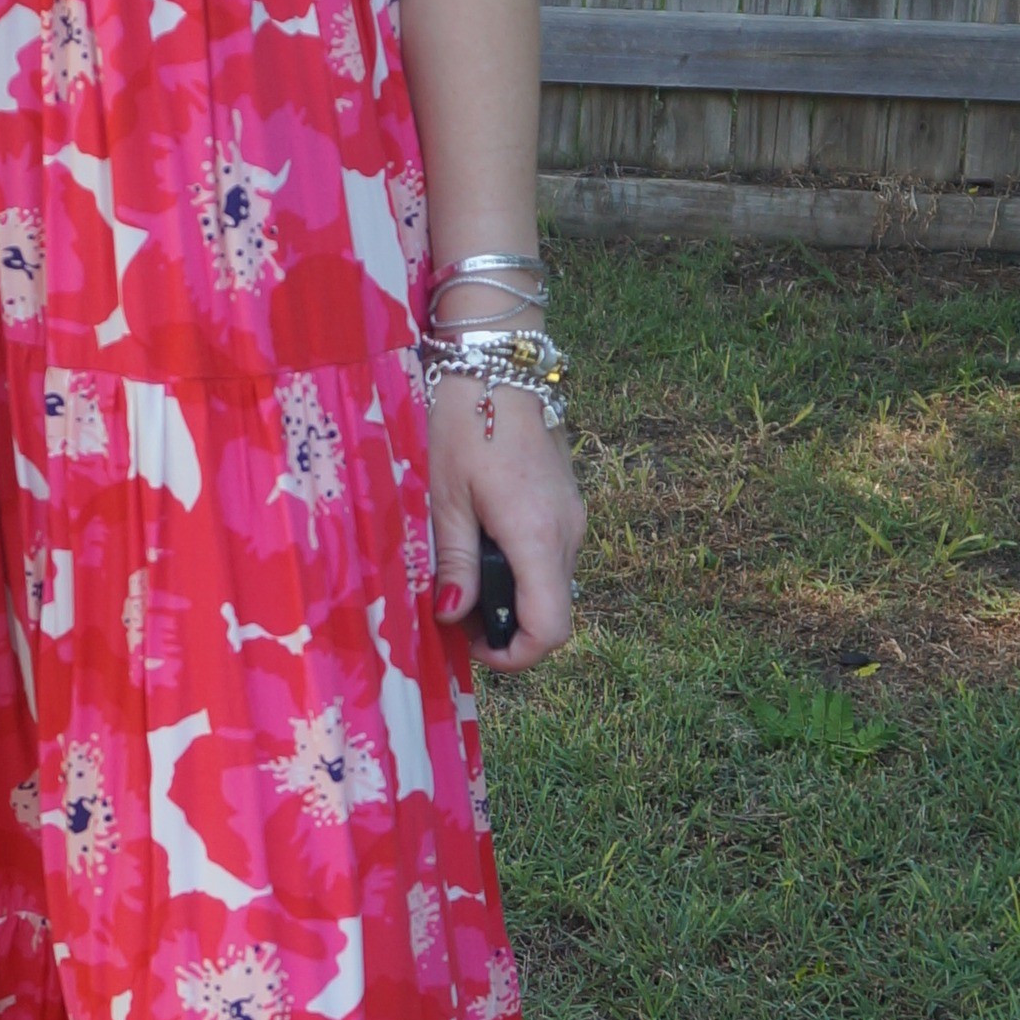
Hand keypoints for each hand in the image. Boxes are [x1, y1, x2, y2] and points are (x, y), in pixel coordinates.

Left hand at [426, 379, 584, 673]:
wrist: (497, 364)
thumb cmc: (463, 424)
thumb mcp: (445, 498)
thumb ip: (455, 563)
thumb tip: (455, 618)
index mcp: (537, 535)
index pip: (550, 628)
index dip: (514, 655)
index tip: (473, 647)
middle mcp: (568, 532)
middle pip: (553, 611)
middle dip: (506, 626)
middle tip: (455, 611)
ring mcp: (574, 516)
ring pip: (553, 584)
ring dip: (513, 596)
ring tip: (463, 576)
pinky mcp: (568, 503)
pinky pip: (552, 555)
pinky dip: (522, 568)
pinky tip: (484, 543)